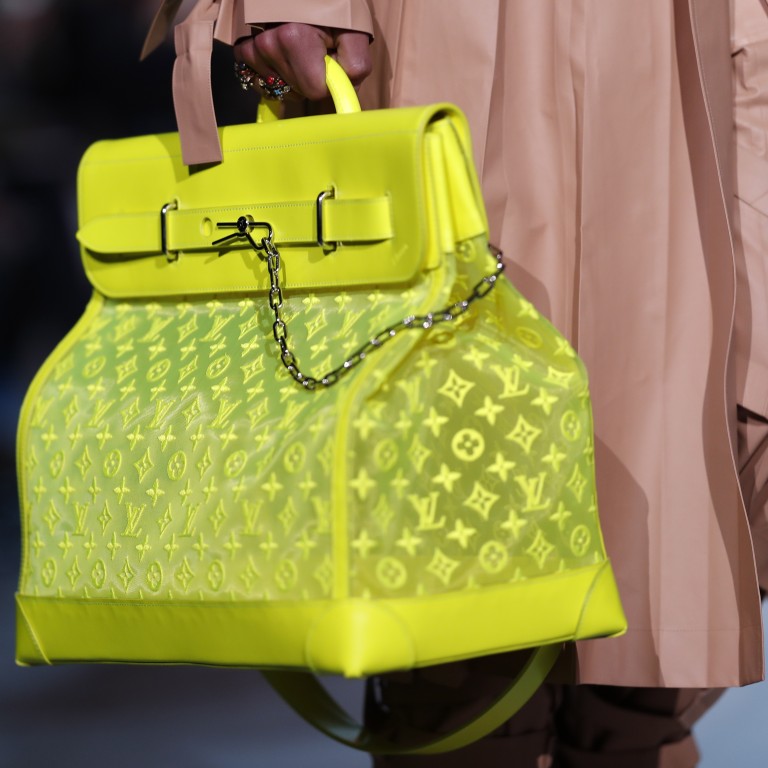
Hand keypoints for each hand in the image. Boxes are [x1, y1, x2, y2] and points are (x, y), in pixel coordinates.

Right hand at [234, 23, 371, 100]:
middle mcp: (269, 43)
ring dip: (294, 77)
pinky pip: (261, 82)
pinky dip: (275, 77)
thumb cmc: (332, 9)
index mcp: (294, 38)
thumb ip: (355, 65)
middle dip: (311, 79)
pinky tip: (283, 59)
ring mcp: (254, 48)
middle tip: (316, 52)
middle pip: (298, 91)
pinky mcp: (245, 51)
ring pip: (281, 88)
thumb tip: (344, 96)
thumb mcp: (353, 32)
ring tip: (301, 50)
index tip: (331, 60)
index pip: (315, 90)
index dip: (329, 81)